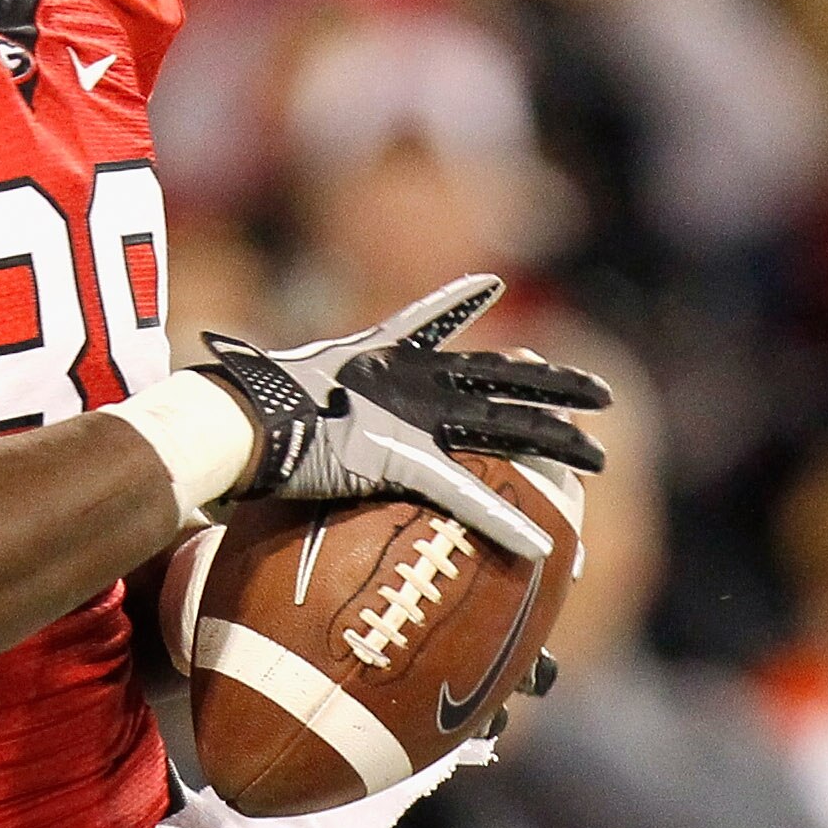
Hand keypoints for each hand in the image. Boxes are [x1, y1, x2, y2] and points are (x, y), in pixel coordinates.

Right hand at [199, 275, 606, 560]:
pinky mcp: (405, 458)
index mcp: (381, 356)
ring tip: (599, 457)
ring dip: (556, 443)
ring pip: (505, 425)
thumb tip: (225, 382)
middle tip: (602, 394)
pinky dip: (502, 521)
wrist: (233, 422)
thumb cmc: (243, 409)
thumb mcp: (267, 386)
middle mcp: (411, 380)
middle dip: (557, 386)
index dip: (463, 301)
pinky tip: (541, 542)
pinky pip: (466, 495)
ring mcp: (414, 415)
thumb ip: (275, 382)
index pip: (434, 318)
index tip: (491, 286)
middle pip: (503, 378)